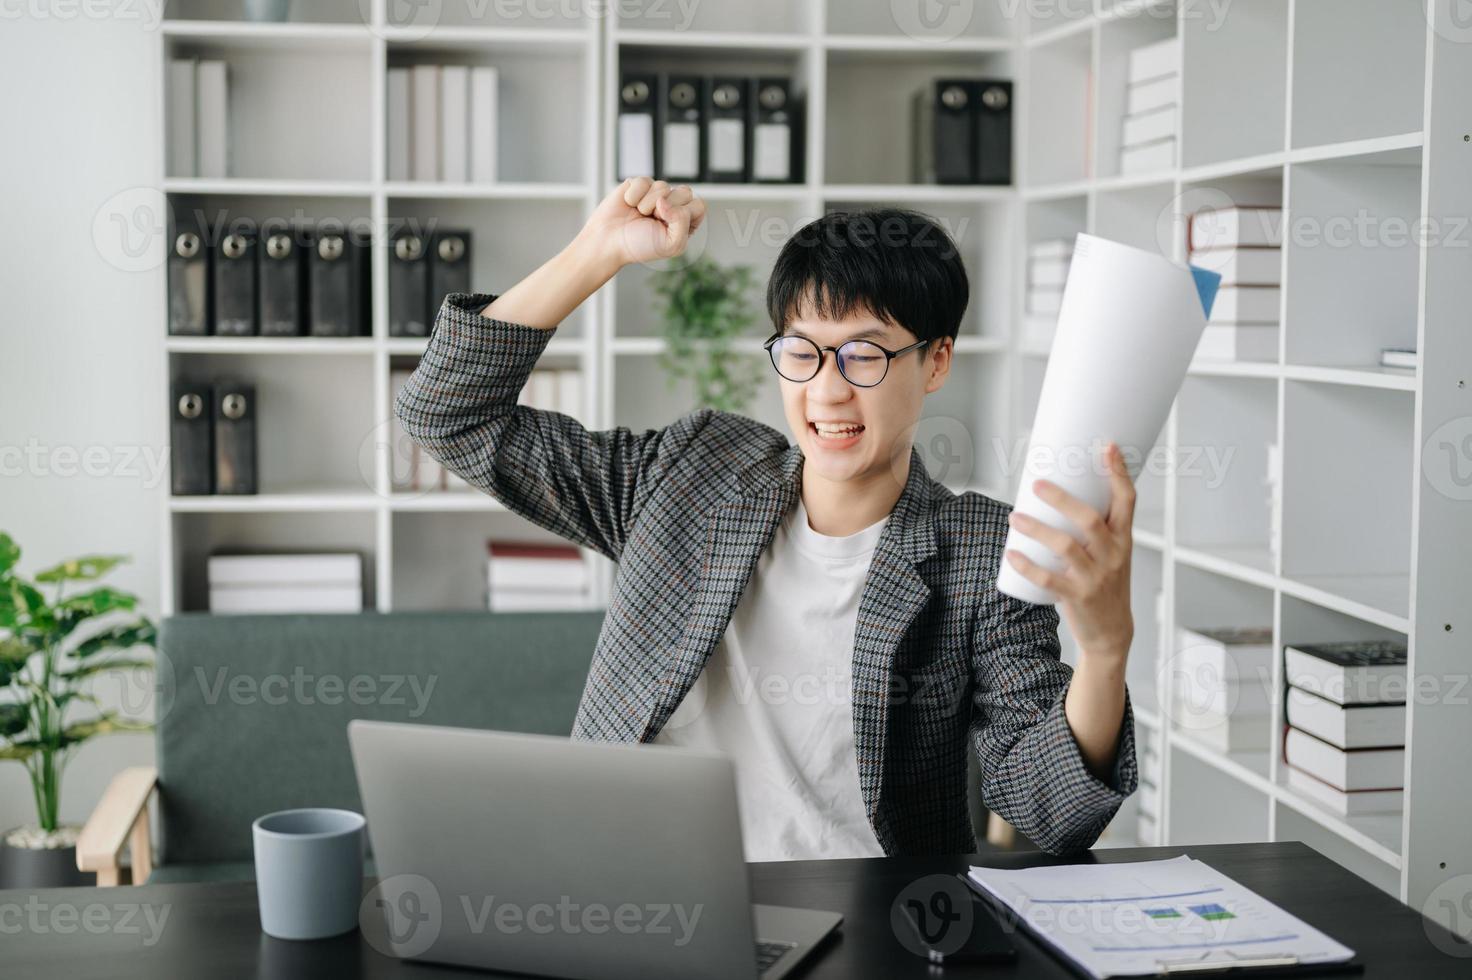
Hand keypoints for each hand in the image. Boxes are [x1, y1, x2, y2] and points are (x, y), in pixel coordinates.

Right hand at [576, 177, 707, 269]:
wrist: (608, 241)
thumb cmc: (640, 246)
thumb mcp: (671, 244)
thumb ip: (682, 222)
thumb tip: (664, 199)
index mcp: (685, 222)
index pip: (699, 206)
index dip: (684, 214)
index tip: (668, 226)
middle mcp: (673, 206)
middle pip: (685, 192)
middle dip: (668, 208)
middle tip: (653, 220)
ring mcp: (656, 194)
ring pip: (663, 186)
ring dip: (647, 204)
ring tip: (639, 215)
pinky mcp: (639, 185)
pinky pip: (643, 181)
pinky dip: (634, 196)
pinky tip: (628, 205)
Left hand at [1005, 443, 1135, 661]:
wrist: (1112, 633)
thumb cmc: (1106, 587)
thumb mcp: (1112, 556)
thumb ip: (1096, 530)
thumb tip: (1060, 495)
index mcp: (1123, 540)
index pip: (1127, 501)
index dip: (1118, 473)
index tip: (1107, 448)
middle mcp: (1113, 556)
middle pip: (1090, 520)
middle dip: (1062, 499)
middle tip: (1038, 485)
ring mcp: (1095, 578)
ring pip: (1066, 546)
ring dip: (1037, 529)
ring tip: (1016, 518)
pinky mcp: (1077, 597)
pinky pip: (1048, 579)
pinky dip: (1027, 566)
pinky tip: (1011, 554)